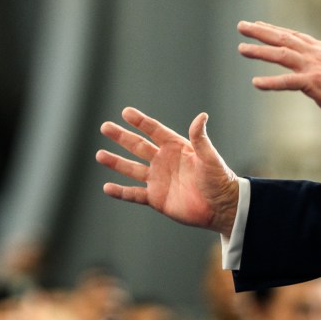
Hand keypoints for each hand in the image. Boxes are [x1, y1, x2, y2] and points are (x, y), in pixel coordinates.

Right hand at [96, 107, 239, 233]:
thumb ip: (200, 139)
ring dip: (116, 162)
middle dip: (122, 137)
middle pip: (138, 146)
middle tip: (105, 127)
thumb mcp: (209, 157)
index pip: (155, 131)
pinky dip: (120, 192)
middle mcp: (164, 161)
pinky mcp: (156, 198)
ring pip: (132, 168)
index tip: (126, 112)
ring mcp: (158, 180)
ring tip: (100, 155)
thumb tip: (201, 116)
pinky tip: (106, 187)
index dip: (141, 121)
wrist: (220, 207)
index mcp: (177, 148)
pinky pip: (134, 194)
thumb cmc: (219, 179)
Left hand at [237, 20, 320, 124]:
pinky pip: (287, 82)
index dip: (274, 29)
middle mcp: (316, 53)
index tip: (258, 25)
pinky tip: (255, 83)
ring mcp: (314, 67)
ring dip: (259, 51)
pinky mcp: (314, 83)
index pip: (293, 35)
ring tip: (241, 48)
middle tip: (241, 25)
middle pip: (283, 38)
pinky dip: (270, 82)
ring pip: (281, 54)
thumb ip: (320, 62)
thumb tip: (308, 66)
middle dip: (260, 31)